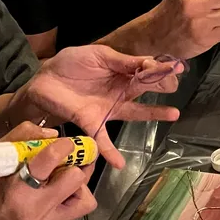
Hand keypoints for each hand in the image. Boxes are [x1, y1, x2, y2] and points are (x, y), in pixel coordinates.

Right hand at [0, 123, 96, 219]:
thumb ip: (19, 138)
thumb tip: (53, 133)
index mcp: (16, 191)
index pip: (49, 161)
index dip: (63, 146)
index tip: (64, 141)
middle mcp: (36, 210)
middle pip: (76, 179)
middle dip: (74, 164)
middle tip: (66, 159)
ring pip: (85, 199)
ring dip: (79, 183)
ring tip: (63, 176)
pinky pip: (78, 209)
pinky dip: (75, 195)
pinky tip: (60, 189)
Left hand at [21, 47, 182, 167]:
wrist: (44, 79)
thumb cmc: (71, 64)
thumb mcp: (98, 55)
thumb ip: (122, 61)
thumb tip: (148, 63)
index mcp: (122, 73)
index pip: (146, 70)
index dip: (159, 68)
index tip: (174, 66)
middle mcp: (120, 92)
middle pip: (146, 90)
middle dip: (162, 86)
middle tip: (175, 85)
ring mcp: (109, 109)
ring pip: (136, 113)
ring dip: (154, 114)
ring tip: (174, 115)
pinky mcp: (92, 123)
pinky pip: (104, 140)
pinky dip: (111, 153)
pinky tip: (121, 163)